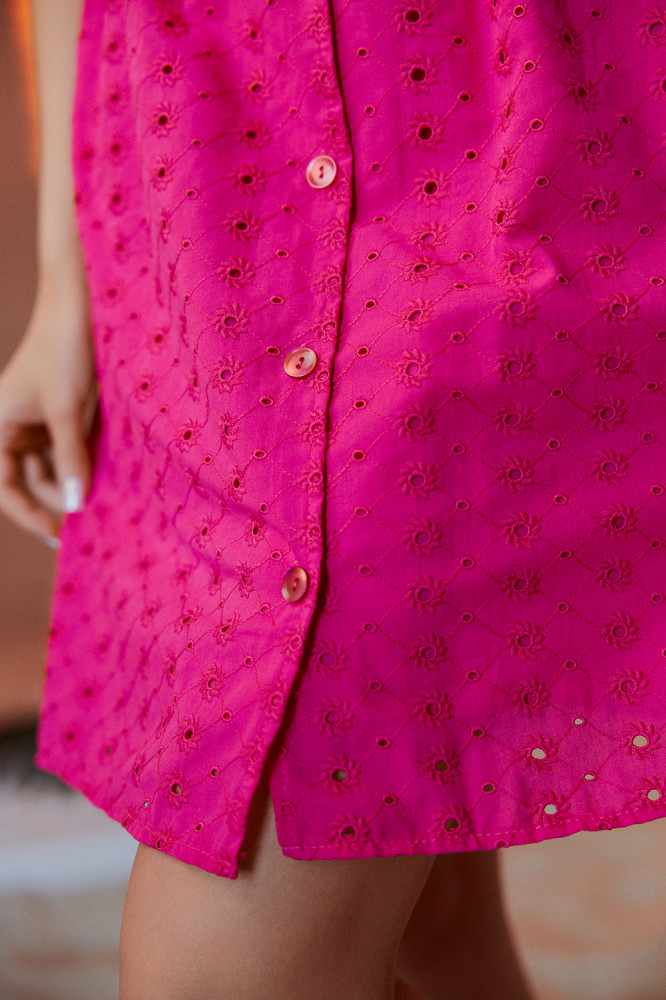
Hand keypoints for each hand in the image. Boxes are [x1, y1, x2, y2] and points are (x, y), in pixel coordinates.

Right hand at [0, 271, 97, 544]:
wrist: (81, 307)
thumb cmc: (64, 351)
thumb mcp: (67, 410)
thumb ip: (70, 458)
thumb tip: (75, 505)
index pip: (5, 487)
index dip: (29, 515)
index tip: (60, 534)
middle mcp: (10, 428)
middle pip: (28, 482)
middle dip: (55, 502)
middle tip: (87, 527)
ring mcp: (35, 422)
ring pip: (52, 467)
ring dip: (73, 483)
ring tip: (102, 504)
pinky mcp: (59, 415)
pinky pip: (68, 449)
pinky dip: (84, 462)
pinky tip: (107, 477)